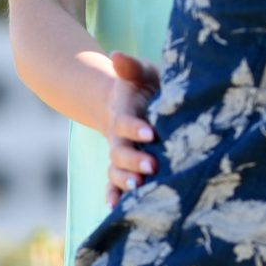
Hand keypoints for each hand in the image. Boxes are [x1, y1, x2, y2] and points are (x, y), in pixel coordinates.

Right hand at [103, 52, 159, 206]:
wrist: (131, 104)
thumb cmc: (144, 86)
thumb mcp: (142, 73)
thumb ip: (131, 66)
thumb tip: (117, 55)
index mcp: (125, 113)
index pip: (126, 122)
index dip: (135, 128)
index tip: (151, 133)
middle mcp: (119, 137)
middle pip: (120, 152)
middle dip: (133, 161)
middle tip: (151, 167)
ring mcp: (120, 154)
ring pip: (116, 171)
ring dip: (124, 182)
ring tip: (137, 190)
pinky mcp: (125, 168)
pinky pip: (116, 185)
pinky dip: (114, 196)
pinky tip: (116, 210)